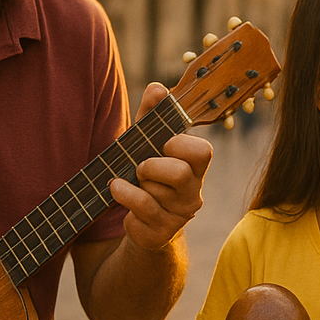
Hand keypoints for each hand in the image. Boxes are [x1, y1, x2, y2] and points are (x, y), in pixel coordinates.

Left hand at [110, 83, 211, 250]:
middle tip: (142, 168)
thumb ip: (152, 116)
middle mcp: (194, 192)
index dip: (177, 145)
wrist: (139, 220)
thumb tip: (158, 87)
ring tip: (130, 182)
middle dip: (151, 166)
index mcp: (196, 168)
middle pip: (179, 173)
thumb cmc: (145, 175)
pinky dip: (123, 194)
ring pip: (155, 191)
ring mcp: (180, 215)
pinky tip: (118, 192)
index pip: (202, 151)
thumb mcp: (145, 144)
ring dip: (134, 183)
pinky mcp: (162, 231)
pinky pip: (141, 207)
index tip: (162, 146)